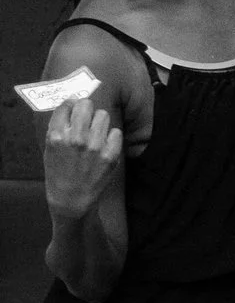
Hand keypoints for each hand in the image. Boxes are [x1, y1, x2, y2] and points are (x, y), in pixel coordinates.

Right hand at [43, 98, 121, 218]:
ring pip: (104, 115)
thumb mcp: (50, 148)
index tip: (74, 108)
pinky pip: (116, 132)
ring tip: (95, 132)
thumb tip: (72, 103)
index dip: (71, 105)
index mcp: (57, 136)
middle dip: (86, 109)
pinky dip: (111, 136)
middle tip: (86, 117)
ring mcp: (95, 147)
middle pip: (87, 105)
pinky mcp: (111, 155)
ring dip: (99, 122)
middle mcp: (76, 139)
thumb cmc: (58, 171)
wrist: (71, 198)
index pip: (67, 104)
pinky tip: (104, 144)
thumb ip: (59, 127)